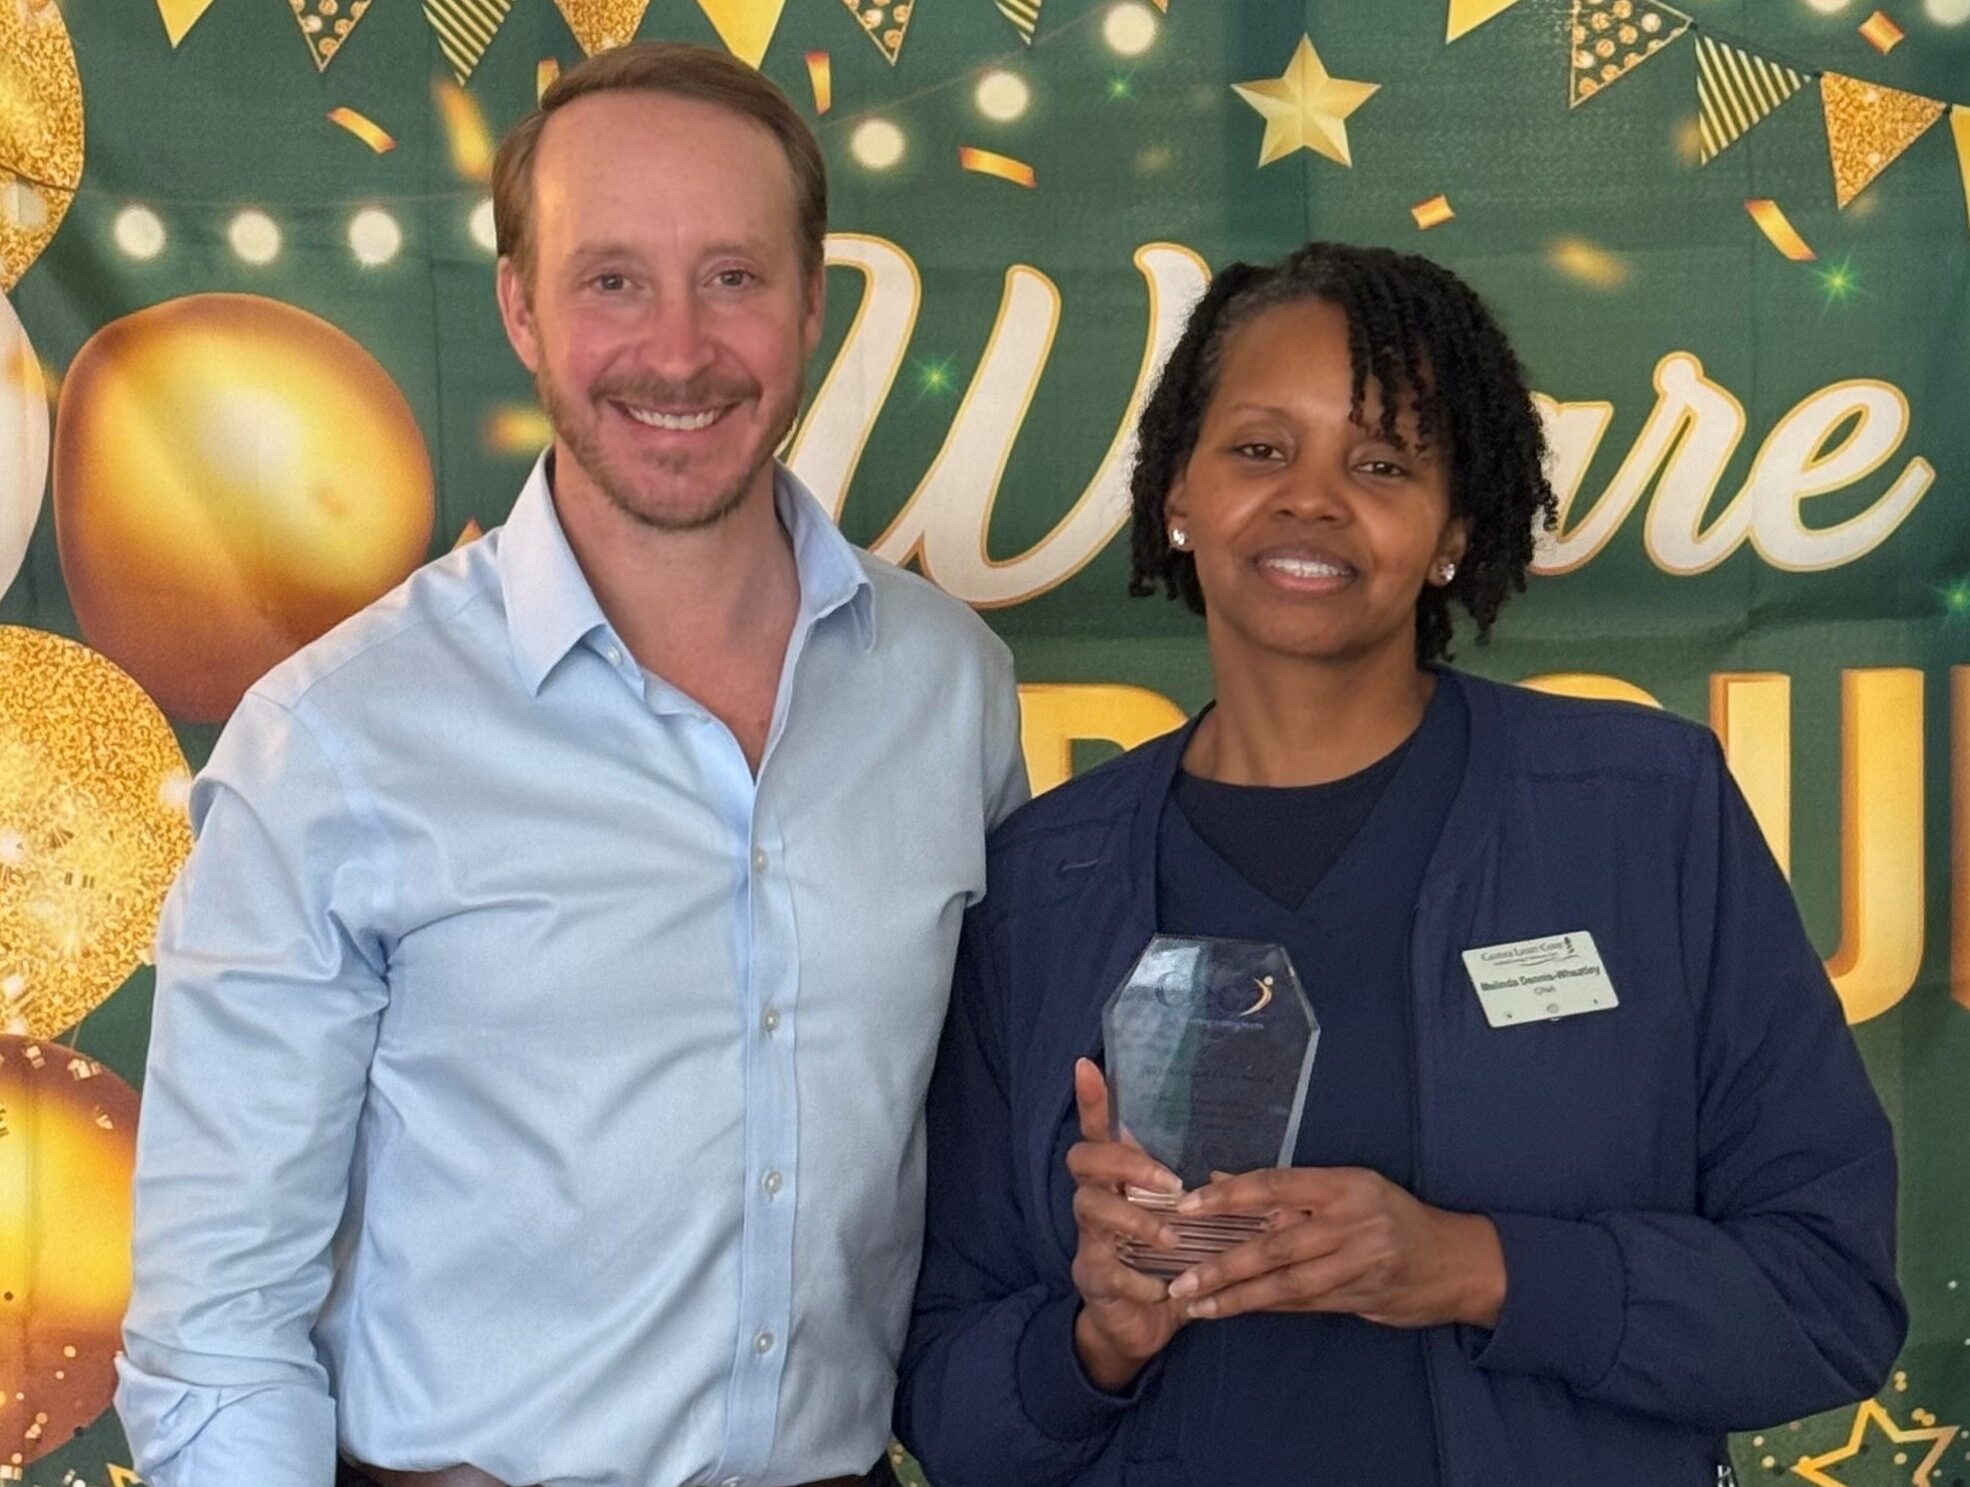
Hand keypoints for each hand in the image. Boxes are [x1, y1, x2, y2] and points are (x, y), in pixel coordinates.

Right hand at [1064, 1057, 1192, 1390]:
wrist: (1136, 1326)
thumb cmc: (1167, 1264)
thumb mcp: (1191, 1229)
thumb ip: (1214, 1205)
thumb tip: (1264, 1190)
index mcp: (1120, 1182)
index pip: (1099, 1131)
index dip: (1092, 1100)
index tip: (1089, 1065)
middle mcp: (1096, 1201)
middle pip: (1083, 1160)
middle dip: (1123, 1163)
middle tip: (1170, 1184)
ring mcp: (1088, 1240)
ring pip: (1091, 1210)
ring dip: (1135, 1221)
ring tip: (1171, 1239)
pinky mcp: (1092, 1278)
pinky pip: (1107, 1269)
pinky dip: (1140, 1279)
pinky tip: (1163, 1290)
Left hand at [1165, 1166, 1504, 1329]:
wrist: (1456, 1261)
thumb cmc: (1393, 1215)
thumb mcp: (1348, 1188)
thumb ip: (1287, 1190)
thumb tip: (1220, 1182)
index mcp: (1343, 1185)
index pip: (1274, 1185)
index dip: (1228, 1197)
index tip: (1187, 1209)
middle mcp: (1351, 1222)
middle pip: (1275, 1245)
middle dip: (1223, 1265)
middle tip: (1182, 1279)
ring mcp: (1358, 1263)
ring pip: (1287, 1283)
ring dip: (1238, 1297)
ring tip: (1198, 1305)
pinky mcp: (1361, 1297)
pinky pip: (1305, 1303)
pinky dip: (1268, 1306)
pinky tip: (1235, 1310)